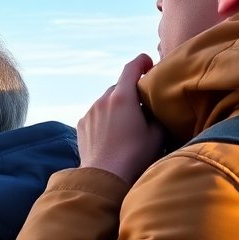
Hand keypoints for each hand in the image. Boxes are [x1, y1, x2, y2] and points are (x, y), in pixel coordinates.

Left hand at [78, 54, 166, 184]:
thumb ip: (157, 114)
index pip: (131, 68)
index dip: (141, 62)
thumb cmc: (134, 156)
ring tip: (127, 123)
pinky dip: (105, 117)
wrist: (104, 177)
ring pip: (106, 101)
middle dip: (130, 91)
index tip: (148, 63)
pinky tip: (112, 134)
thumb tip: (156, 108)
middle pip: (119, 87)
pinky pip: (96, 114)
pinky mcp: (81, 125)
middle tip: (142, 104)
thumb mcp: (157, 134)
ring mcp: (89, 112)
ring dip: (116, 106)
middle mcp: (102, 100)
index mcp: (122, 98)